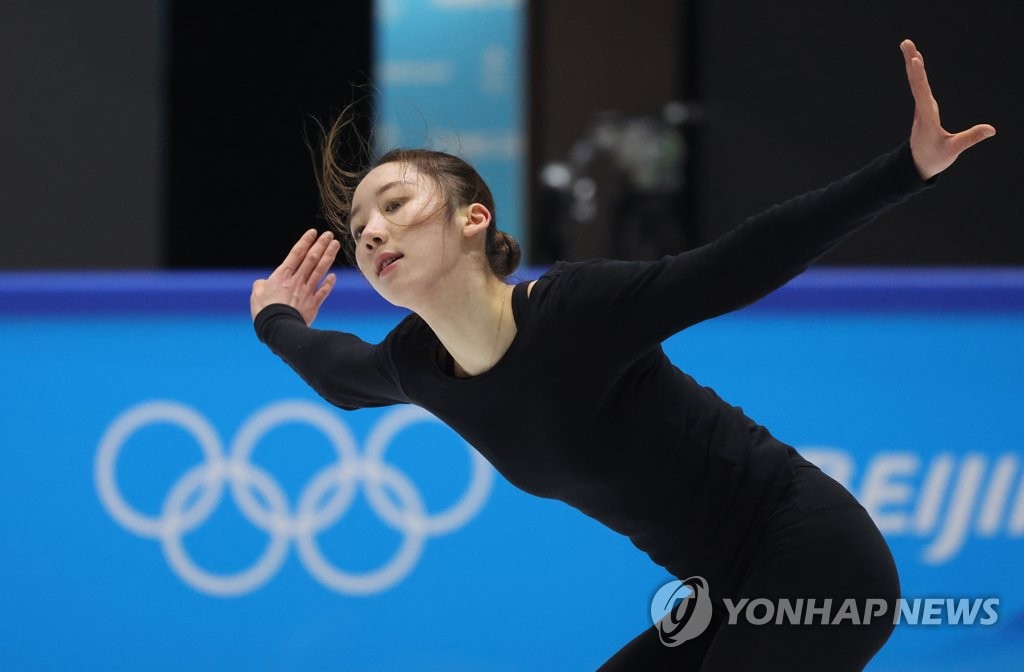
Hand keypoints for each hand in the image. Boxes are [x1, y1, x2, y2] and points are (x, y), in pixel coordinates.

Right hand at [251, 229, 340, 324]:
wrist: (279, 328)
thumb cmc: (265, 311)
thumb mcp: (257, 294)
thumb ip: (261, 285)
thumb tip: (263, 282)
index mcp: (282, 275)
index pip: (296, 253)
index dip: (305, 242)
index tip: (313, 232)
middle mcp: (297, 280)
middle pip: (312, 258)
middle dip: (321, 245)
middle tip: (329, 235)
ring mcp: (307, 291)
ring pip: (320, 270)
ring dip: (329, 256)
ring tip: (336, 245)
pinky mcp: (313, 304)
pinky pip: (324, 291)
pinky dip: (329, 283)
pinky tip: (334, 275)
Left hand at [901, 39, 995, 180]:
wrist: (917, 165)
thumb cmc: (933, 158)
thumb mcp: (953, 150)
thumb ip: (971, 138)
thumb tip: (991, 129)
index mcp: (927, 118)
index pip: (922, 93)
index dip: (919, 77)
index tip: (915, 61)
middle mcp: (922, 109)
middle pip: (915, 81)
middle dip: (911, 61)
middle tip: (905, 42)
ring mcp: (922, 107)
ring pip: (915, 81)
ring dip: (912, 62)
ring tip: (907, 45)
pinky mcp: (924, 107)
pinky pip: (918, 85)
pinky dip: (917, 72)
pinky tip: (915, 60)